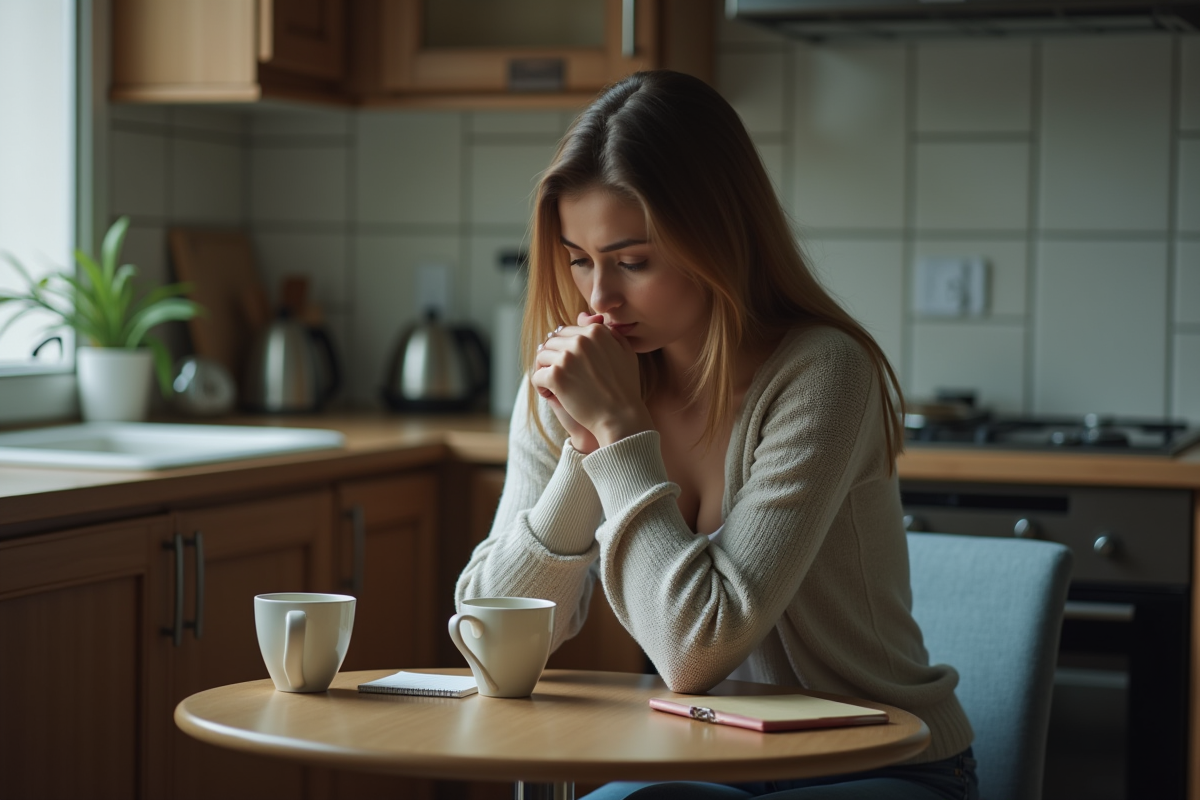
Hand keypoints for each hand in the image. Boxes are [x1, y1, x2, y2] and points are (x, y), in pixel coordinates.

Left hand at [531, 312, 652, 452]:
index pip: (566, 331)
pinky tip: (551, 395)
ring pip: (541, 357)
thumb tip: (582, 315)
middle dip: (552, 358)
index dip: (564, 349)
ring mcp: (568, 357)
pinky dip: (541, 387)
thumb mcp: (624, 353)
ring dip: (544, 371)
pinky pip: (537, 376)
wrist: (621, 417)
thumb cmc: (624, 388)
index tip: (570, 366)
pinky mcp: (557, 376)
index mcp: (596, 332)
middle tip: (559, 377)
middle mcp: (581, 340)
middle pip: (551, 342)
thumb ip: (607, 332)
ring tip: (554, 386)